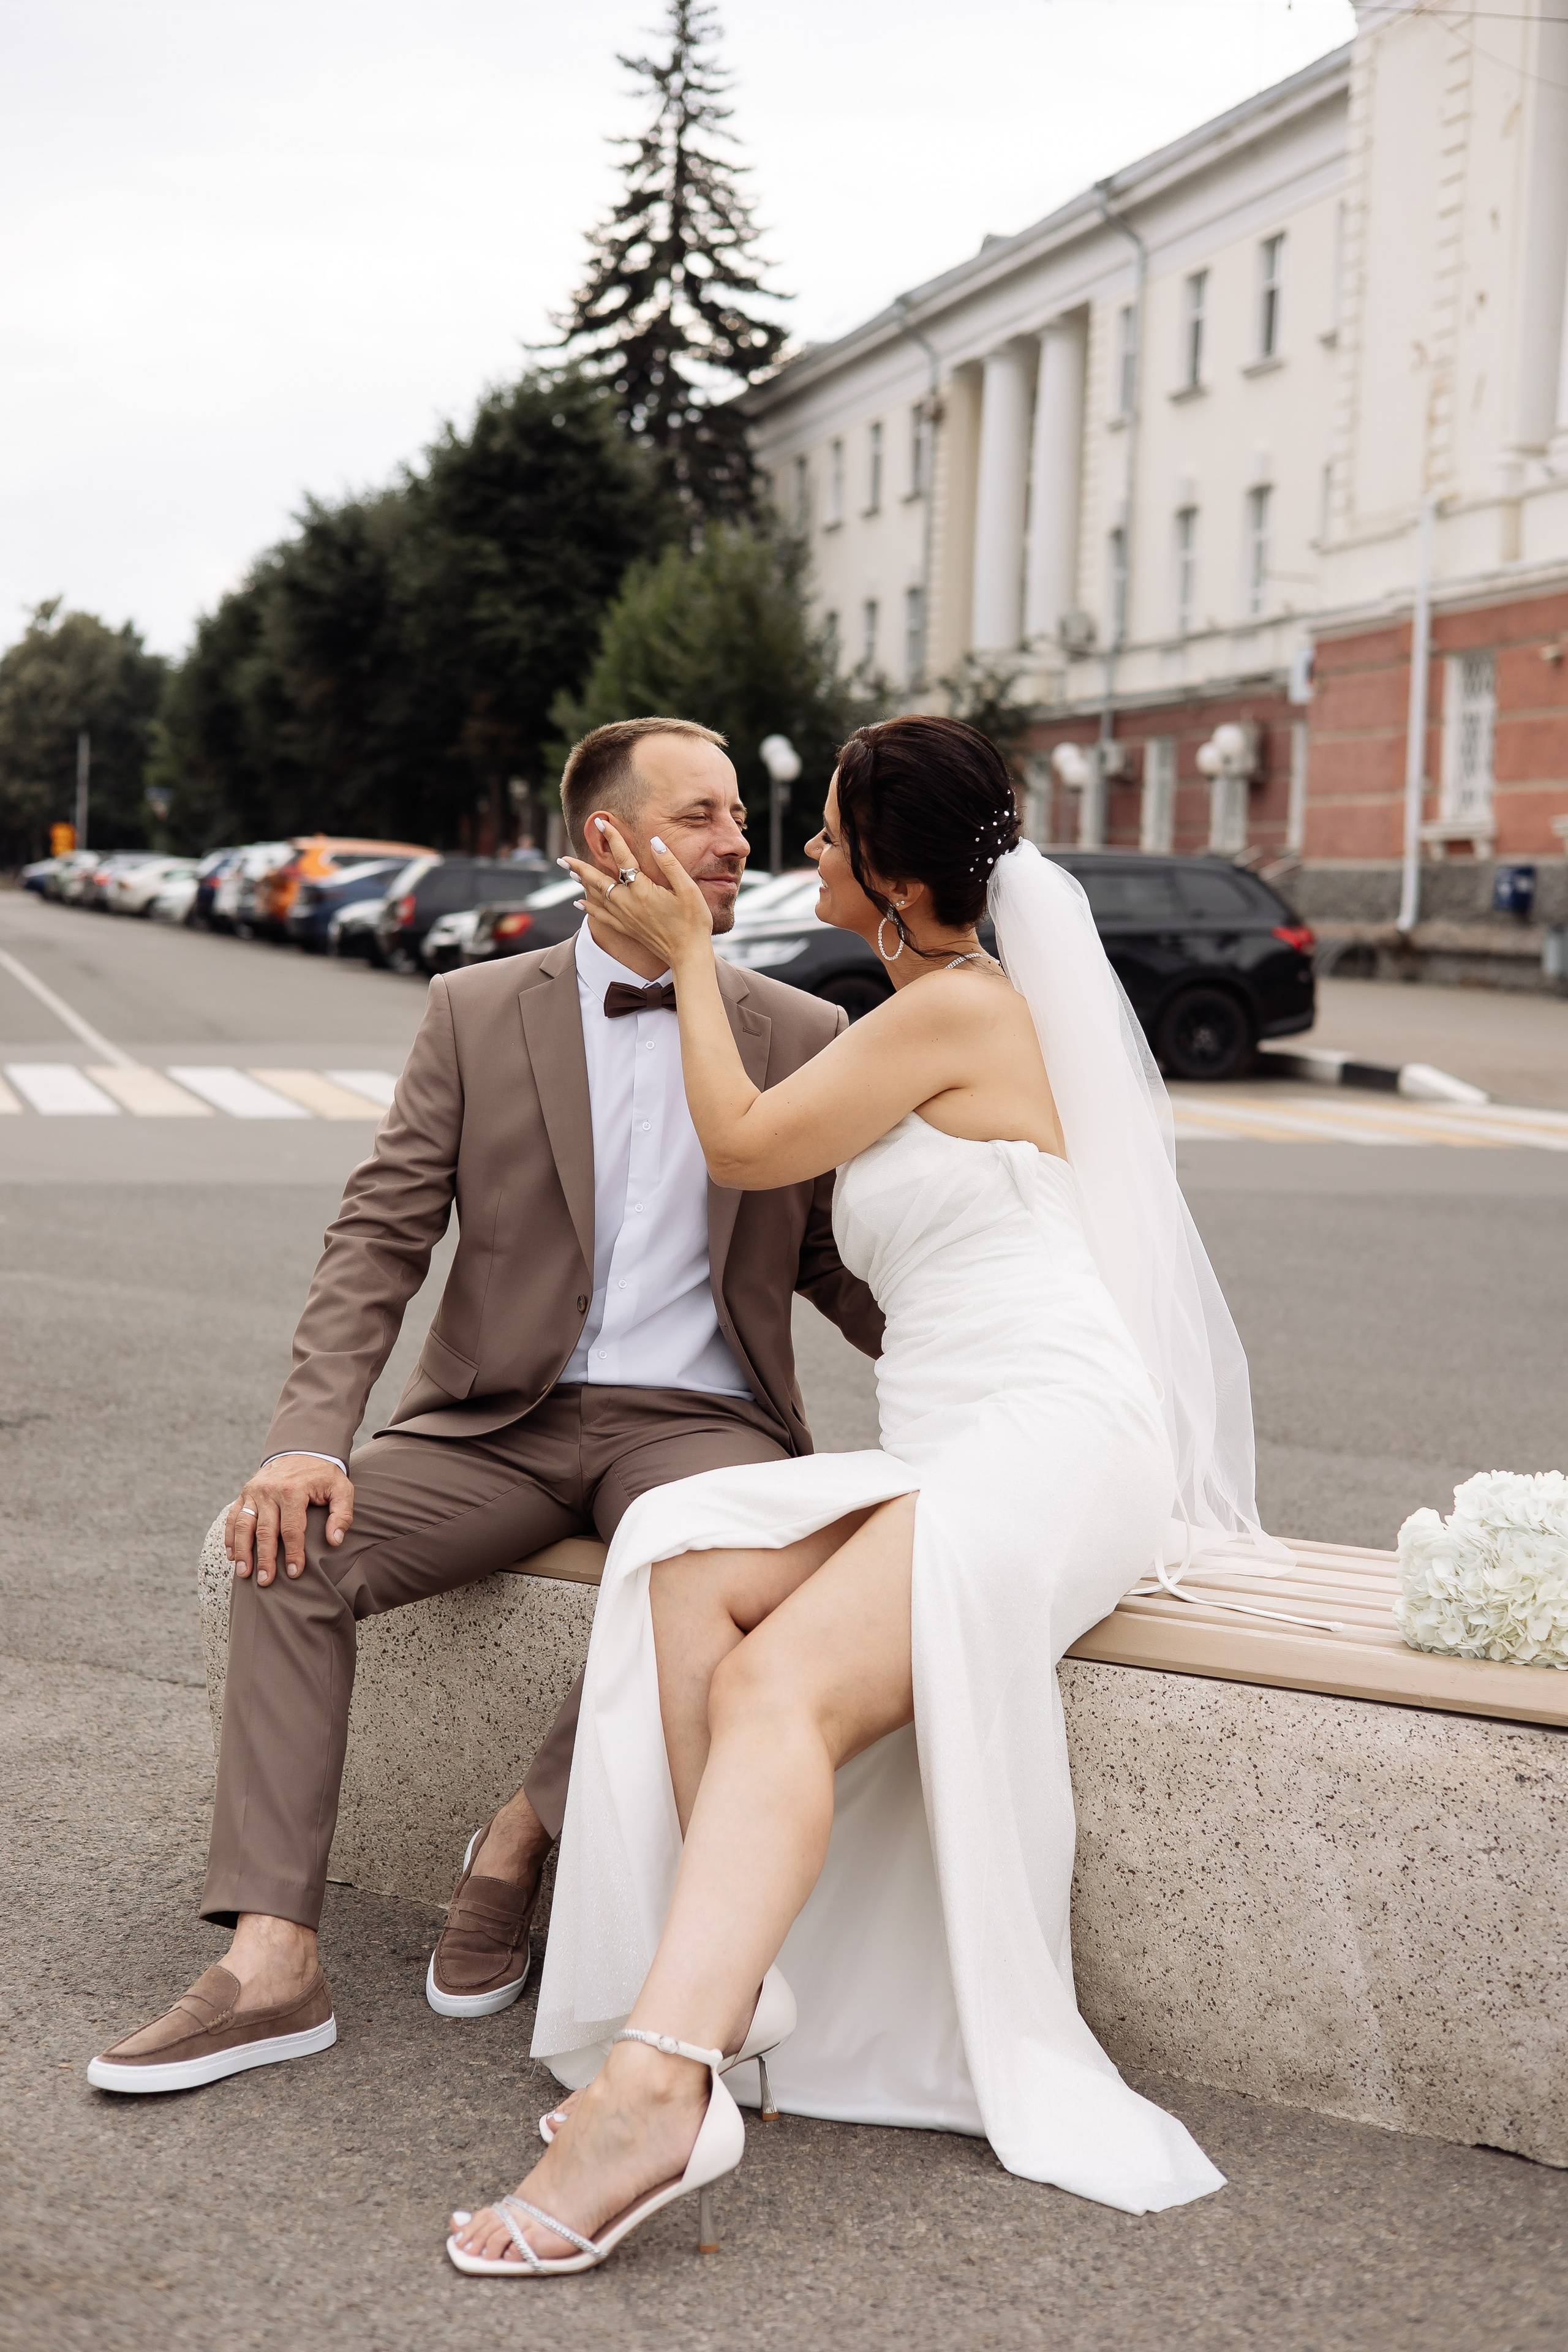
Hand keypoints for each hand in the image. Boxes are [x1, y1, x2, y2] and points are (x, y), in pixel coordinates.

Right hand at [225, 1455, 353, 1586]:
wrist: (302, 1448)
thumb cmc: (323, 1474)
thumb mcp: (341, 1489)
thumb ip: (342, 1514)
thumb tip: (335, 1540)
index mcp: (293, 1491)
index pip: (292, 1529)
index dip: (293, 1553)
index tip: (294, 1573)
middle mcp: (270, 1491)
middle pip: (265, 1531)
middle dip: (265, 1558)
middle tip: (265, 1581)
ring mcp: (254, 1491)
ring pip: (244, 1525)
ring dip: (242, 1551)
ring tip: (243, 1572)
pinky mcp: (245, 1492)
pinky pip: (233, 1516)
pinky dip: (230, 1536)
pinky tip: (231, 1555)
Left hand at [562, 818, 713, 968]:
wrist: (688, 955)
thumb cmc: (693, 921)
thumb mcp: (688, 889)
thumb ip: (669, 864)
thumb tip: (654, 842)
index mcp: (643, 890)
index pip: (623, 858)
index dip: (613, 838)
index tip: (602, 823)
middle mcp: (628, 903)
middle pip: (599, 880)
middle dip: (580, 868)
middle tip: (563, 858)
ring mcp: (625, 918)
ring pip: (597, 897)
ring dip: (582, 884)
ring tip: (570, 873)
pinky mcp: (627, 929)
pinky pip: (602, 917)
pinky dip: (589, 909)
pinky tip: (579, 904)